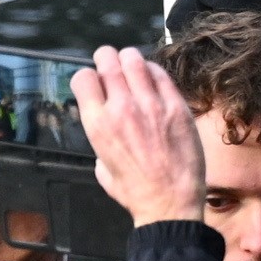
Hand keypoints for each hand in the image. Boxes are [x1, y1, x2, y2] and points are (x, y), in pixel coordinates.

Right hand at [77, 46, 204, 226]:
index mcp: (97, 124)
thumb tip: (106, 125)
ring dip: (129, 58)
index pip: (84, 78)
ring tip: (130, 63)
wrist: (169, 201)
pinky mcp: (176, 106)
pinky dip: (153, 70)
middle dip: (106, 58)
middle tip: (109, 61)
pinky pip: (161, 75)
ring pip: (134, 61)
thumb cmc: (134, 190)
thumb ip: (100, 139)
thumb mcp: (101, 166)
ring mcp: (150, 104)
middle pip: (108, 62)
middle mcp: (121, 108)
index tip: (93, 81)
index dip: (86, 76)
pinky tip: (152, 76)